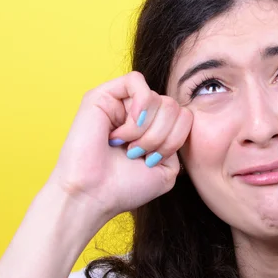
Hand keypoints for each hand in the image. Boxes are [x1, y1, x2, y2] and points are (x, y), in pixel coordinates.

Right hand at [46, 70, 192, 227]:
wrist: (92, 196)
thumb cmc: (124, 187)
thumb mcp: (167, 169)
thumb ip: (179, 141)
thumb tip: (182, 117)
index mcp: (154, 127)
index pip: (185, 117)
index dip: (176, 140)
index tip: (153, 160)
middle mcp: (138, 112)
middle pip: (174, 107)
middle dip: (162, 137)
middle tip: (137, 155)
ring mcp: (121, 102)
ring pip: (159, 98)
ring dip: (147, 130)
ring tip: (127, 146)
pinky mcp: (103, 95)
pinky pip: (136, 81)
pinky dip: (139, 108)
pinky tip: (124, 129)